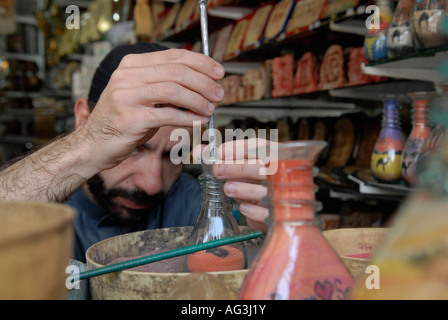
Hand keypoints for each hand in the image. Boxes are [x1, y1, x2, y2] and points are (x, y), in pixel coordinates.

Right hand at [79, 49, 224, 172]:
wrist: (94, 144)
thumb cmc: (123, 120)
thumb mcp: (142, 95)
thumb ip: (165, 84)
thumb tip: (202, 82)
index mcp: (132, 65)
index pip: (173, 56)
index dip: (201, 63)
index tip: (218, 72)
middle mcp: (127, 76)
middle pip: (176, 71)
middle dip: (204, 82)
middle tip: (219, 94)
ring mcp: (126, 96)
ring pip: (174, 90)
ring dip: (198, 100)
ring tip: (210, 109)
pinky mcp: (130, 118)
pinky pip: (168, 115)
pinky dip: (188, 118)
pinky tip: (199, 121)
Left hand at [211, 139, 275, 233]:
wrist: (274, 213)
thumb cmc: (256, 186)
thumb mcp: (241, 171)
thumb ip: (221, 159)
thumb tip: (199, 150)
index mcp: (274, 157)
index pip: (260, 146)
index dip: (239, 148)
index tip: (220, 152)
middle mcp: (281, 173)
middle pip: (263, 166)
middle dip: (239, 167)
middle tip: (218, 170)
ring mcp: (283, 194)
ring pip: (266, 189)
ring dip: (245, 188)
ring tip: (227, 189)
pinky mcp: (280, 216)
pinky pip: (268, 213)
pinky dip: (253, 210)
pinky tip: (242, 207)